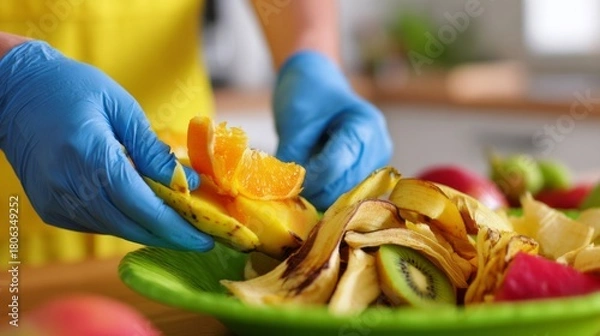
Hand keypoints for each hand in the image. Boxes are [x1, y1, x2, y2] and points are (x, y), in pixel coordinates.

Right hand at [0, 41, 212, 250]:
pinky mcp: (50, 207)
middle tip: (200, 240)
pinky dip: (125, 221)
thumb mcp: (121, 107)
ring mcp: (56, 200)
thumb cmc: (72, 88)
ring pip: (114, 228)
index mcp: (90, 156)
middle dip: (169, 237)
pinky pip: (97, 223)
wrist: (14, 91)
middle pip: (130, 226)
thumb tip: (188, 183)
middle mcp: (69, 185)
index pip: (141, 205)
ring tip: (180, 224)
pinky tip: (144, 212)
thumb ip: (152, 149)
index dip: (175, 226)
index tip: (205, 238)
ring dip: (149, 230)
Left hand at [273, 51, 392, 210]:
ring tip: (299, 180)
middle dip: (316, 188)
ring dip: (320, 193)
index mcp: (365, 125)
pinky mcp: (369, 173)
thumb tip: (284, 191)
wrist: (317, 83)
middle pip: (346, 184)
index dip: (312, 176)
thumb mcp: (294, 122)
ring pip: (346, 194)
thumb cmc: (307, 95)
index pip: (339, 163)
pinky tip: (311, 181)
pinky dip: (326, 192)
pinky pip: (346, 193)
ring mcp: (377, 162)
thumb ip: (292, 158)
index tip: (290, 180)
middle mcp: (379, 146)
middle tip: (289, 185)